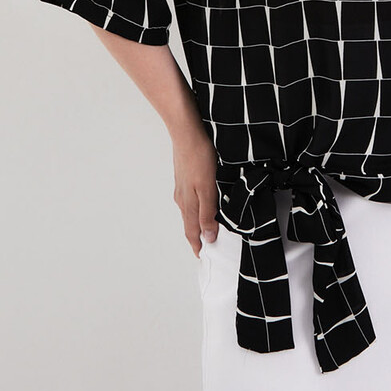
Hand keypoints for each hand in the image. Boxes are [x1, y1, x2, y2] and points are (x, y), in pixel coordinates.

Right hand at [171, 123, 219, 256]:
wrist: (186, 133)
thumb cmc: (199, 158)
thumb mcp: (208, 188)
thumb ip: (208, 213)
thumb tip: (208, 237)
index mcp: (189, 204)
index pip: (193, 232)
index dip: (198, 246)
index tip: (203, 257)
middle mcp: (182, 198)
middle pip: (189, 223)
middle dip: (196, 237)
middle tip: (204, 248)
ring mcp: (181, 187)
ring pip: (188, 211)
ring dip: (196, 223)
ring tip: (204, 230)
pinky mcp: (184, 176)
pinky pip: (189, 199)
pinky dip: (195, 208)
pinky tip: (201, 203)